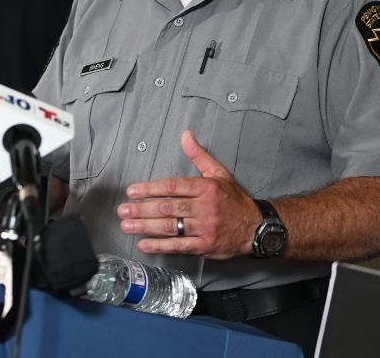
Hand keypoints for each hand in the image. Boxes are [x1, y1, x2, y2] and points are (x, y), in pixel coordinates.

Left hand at [117, 130, 258, 258]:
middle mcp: (204, 208)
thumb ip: (199, 155)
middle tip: (123, 210)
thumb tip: (186, 134)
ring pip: (171, 227)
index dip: (150, 189)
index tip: (132, 191)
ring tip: (127, 225)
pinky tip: (144, 244)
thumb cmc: (233, 199)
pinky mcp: (205, 246)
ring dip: (145, 227)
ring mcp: (204, 228)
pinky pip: (179, 246)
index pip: (173, 187)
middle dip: (142, 209)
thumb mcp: (219, 173)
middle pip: (168, 208)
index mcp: (205, 188)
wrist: (256, 227)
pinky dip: (160, 246)